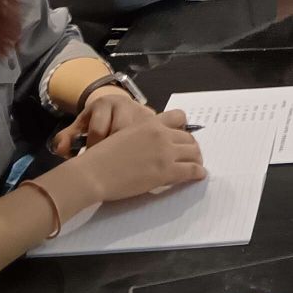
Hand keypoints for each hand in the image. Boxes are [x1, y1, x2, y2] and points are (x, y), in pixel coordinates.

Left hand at [53, 84, 151, 156]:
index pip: (98, 129)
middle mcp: (126, 105)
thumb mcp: (81, 126)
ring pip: (139, 137)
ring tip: (122, 161)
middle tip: (108, 161)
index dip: (92, 147)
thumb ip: (67, 137)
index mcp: (105, 103)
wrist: (115, 106)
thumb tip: (60, 150)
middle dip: (112, 150)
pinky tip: (136, 159)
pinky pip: (152, 138)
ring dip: (130, 151)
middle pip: (120, 133)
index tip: (91, 157)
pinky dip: (144, 150)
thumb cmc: (96, 120)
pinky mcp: (157, 121)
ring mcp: (143, 112)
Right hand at [68, 112, 204, 202]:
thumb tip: (149, 148)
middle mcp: (160, 134)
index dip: (184, 128)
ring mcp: (165, 152)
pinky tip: (199, 176)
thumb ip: (140, 137)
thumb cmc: (101, 158)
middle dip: (192, 147)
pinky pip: (191, 170)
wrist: (94, 173)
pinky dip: (198, 173)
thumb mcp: (123, 136)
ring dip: (197, 160)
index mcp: (149, 123)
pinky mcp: (166, 171)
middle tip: (192, 156)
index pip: (178, 117)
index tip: (184, 137)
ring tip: (197, 166)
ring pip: (194, 153)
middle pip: (189, 137)